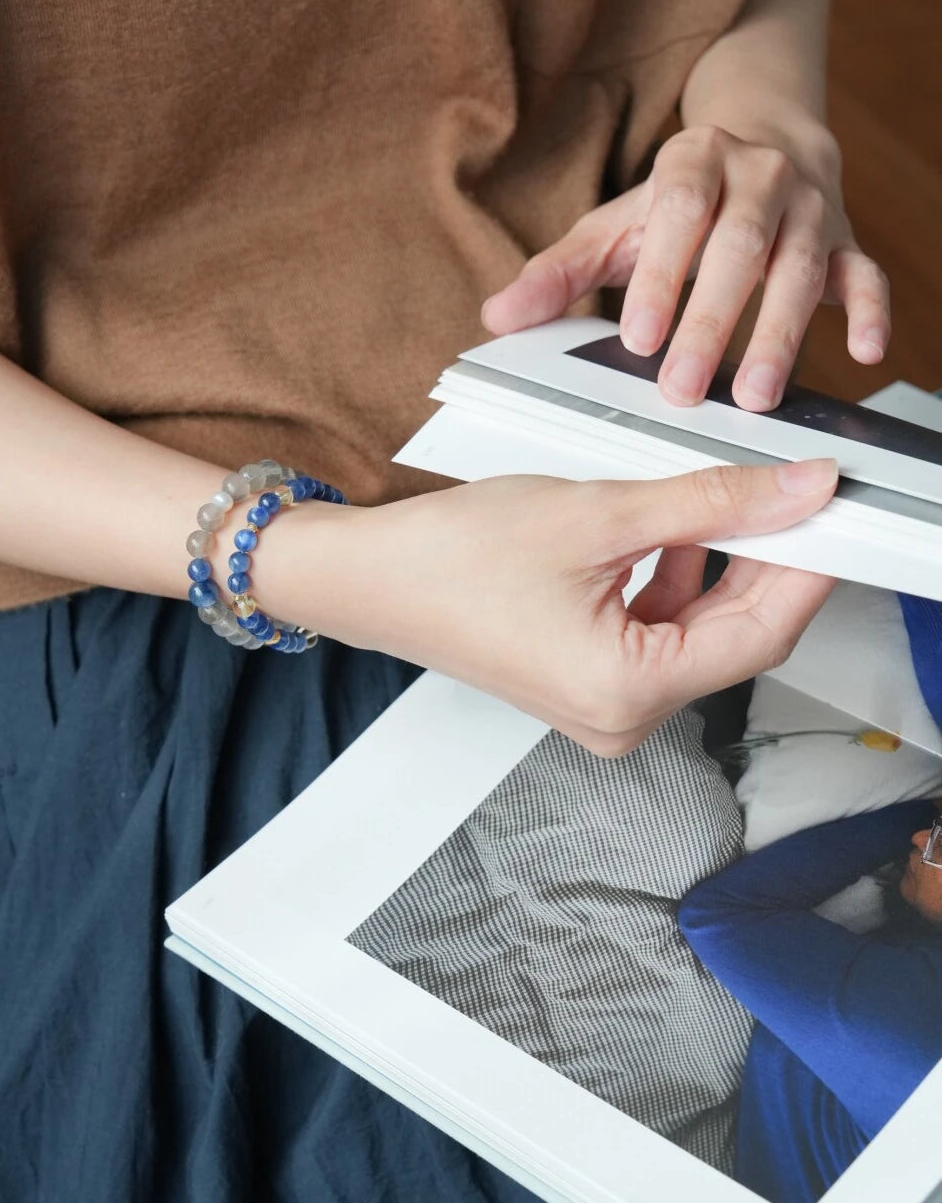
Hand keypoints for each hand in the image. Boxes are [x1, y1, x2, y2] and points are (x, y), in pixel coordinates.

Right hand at [253, 459, 838, 755]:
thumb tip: (798, 491)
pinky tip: (668, 527)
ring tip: (717, 493)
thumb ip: (710, 503)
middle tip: (783, 483)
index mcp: (628, 692)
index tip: (833, 504)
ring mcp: (607, 707)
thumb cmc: (453, 557)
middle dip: (766, 557)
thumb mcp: (596, 514)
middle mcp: (624, 718)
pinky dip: (676, 578)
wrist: (369, 579)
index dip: (807, 561)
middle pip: (736, 633)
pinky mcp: (590, 683)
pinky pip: (661, 631)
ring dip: (719, 561)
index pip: (763, 631)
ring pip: (700, 628)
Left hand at [481, 125, 889, 412]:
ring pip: (802, 268)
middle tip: (684, 389)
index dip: (660, 274)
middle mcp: (759, 176)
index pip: (678, 213)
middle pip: (739, 249)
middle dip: (712, 322)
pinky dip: (872, 311)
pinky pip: (866, 275)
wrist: (761, 151)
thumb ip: (557, 274)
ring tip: (756, 397)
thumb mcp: (610, 230)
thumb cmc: (675, 206)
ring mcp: (808, 209)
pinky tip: (866, 352)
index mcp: (694, 162)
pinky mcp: (847, 242)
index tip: (638, 338)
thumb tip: (496, 318)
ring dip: (781, 335)